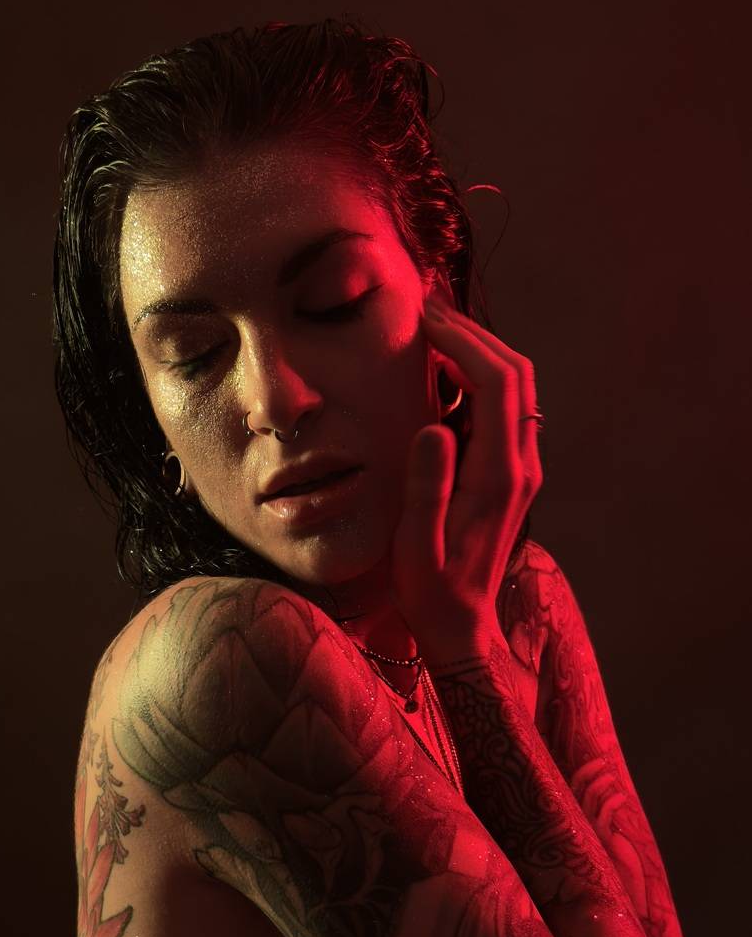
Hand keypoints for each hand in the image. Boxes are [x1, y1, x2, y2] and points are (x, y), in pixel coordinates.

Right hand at [390, 297, 542, 661]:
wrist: (462, 626)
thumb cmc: (431, 590)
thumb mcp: (414, 545)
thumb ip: (426, 487)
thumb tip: (434, 426)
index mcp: (498, 476)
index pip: (497, 384)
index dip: (463, 342)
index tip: (424, 320)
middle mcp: (520, 465)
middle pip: (516, 374)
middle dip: (474, 334)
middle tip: (428, 311)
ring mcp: (522, 469)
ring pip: (517, 388)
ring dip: (481, 351)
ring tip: (434, 330)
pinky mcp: (513, 474)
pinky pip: (507, 410)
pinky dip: (480, 378)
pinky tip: (443, 373)